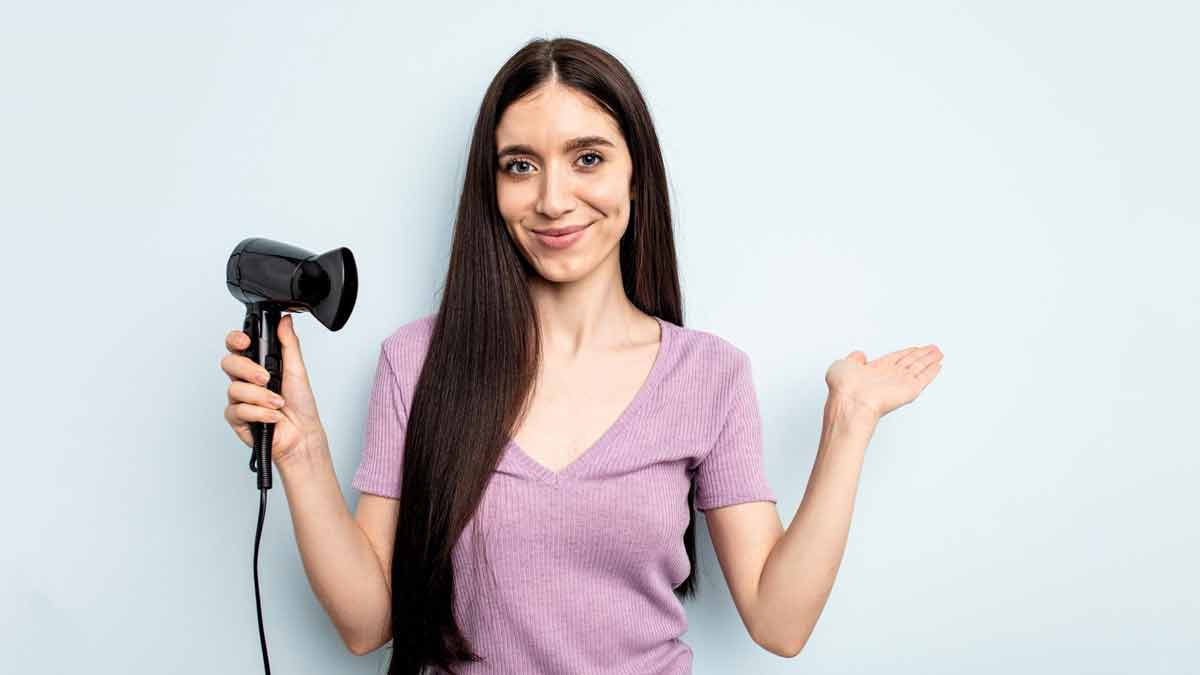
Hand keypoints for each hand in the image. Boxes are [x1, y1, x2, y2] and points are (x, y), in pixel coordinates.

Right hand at [220, 313, 326, 465]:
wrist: (302, 434)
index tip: (245, 341)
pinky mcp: (237, 418)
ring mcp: (240, 398)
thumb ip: (289, 343)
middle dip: (248, 369)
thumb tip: (285, 321)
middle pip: (229, 363)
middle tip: (266, 377)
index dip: (236, 339)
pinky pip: (238, 410)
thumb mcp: (297, 370)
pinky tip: (272, 417)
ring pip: (235, 389)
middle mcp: (246, 379)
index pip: (237, 345)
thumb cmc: (300, 404)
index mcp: (258, 364)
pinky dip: (259, 413)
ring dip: (261, 396)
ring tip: (278, 403)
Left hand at [825, 344, 943, 419]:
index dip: (906, 352)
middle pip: (910, 362)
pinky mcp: (909, 390)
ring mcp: (899, 383)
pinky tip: (938, 365)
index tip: (915, 348)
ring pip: (918, 368)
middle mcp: (889, 377)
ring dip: (929, 359)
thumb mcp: (843, 365)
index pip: (895, 358)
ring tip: (938, 352)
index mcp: (875, 370)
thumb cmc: (844, 388)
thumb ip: (854, 358)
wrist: (852, 402)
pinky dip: (932, 371)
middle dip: (921, 355)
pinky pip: (923, 378)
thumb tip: (859, 355)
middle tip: (932, 349)